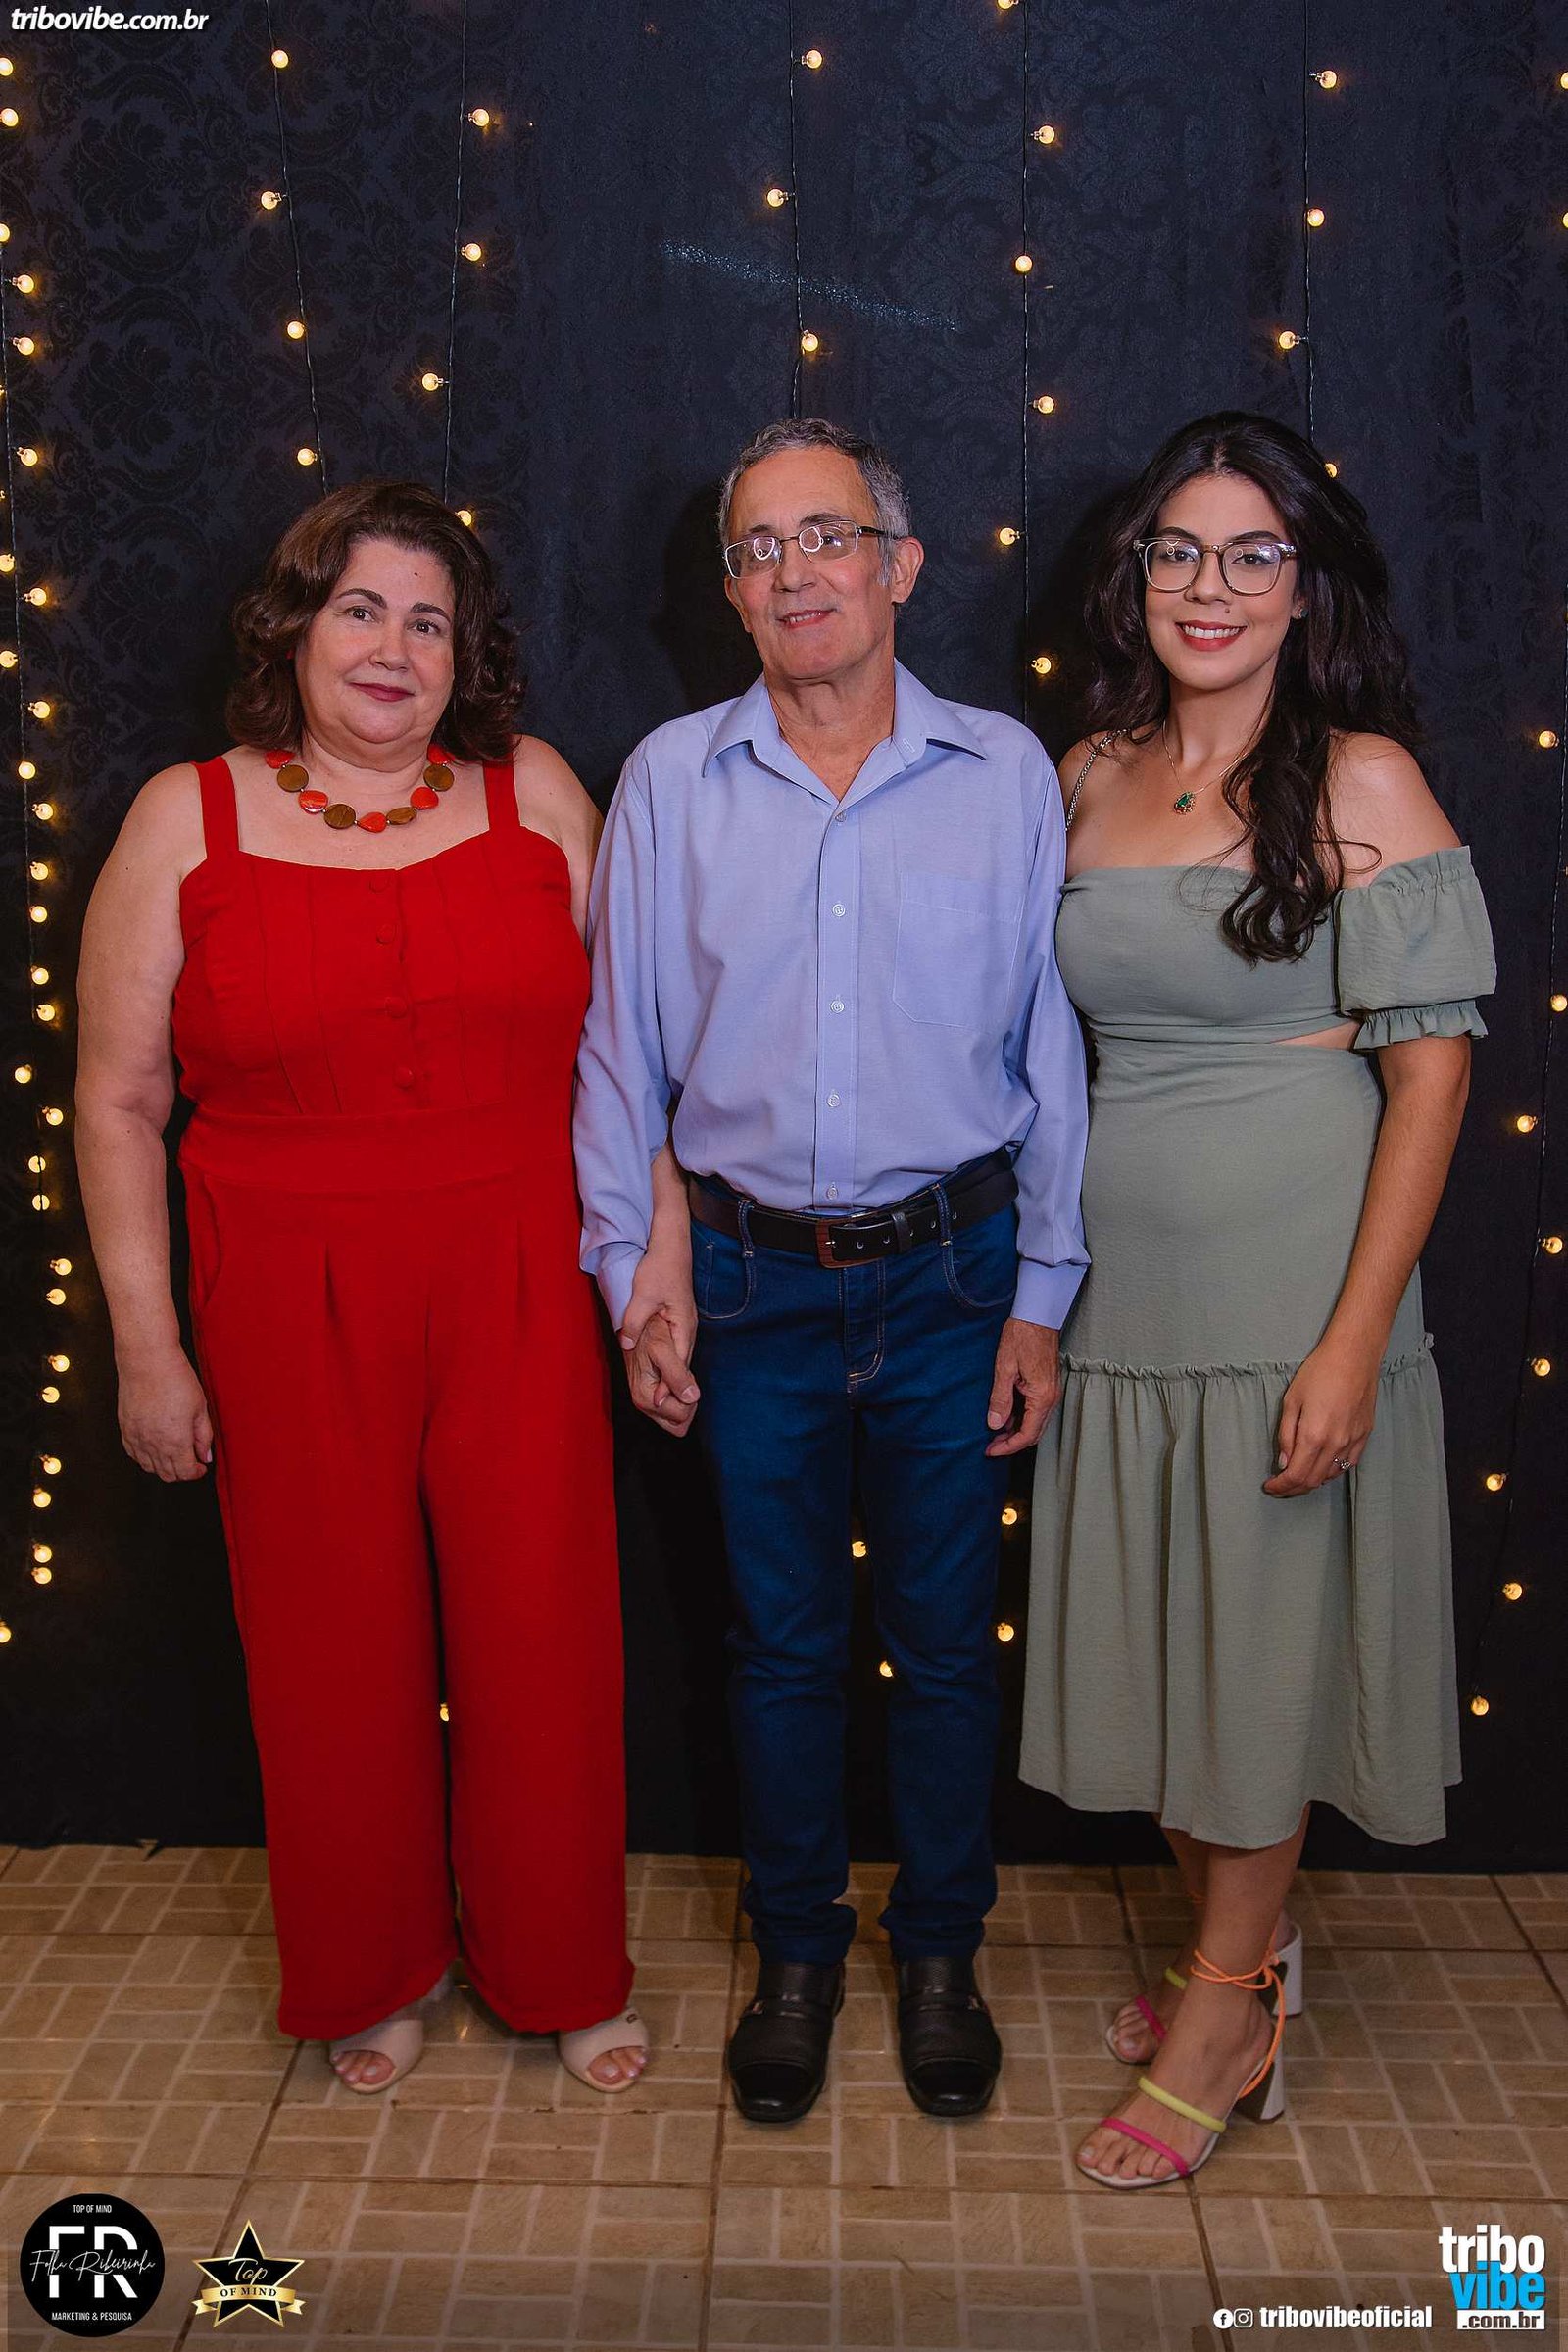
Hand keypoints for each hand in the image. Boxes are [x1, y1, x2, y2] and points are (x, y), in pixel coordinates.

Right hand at [118, 1349, 213, 1480]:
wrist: (147, 1362)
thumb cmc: (176, 1380)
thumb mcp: (200, 1408)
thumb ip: (203, 1436)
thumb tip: (205, 1456)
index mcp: (176, 1441)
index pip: (185, 1472)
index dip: (195, 1472)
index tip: (201, 1466)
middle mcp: (154, 1444)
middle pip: (167, 1474)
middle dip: (182, 1472)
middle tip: (190, 1461)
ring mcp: (137, 1438)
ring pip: (149, 1468)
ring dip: (163, 1467)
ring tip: (174, 1455)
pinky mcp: (125, 1429)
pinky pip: (133, 1455)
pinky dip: (145, 1458)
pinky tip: (154, 1450)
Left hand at [619, 1253, 699, 1436]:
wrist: (671, 1250)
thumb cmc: (659, 1269)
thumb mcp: (643, 1295)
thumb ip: (634, 1320)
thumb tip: (626, 1343)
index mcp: (683, 1327)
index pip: (679, 1363)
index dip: (671, 1385)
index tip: (660, 1402)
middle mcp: (687, 1333)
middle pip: (683, 1370)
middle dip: (674, 1393)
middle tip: (664, 1416)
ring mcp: (685, 1331)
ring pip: (680, 1365)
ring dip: (672, 1384)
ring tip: (661, 1409)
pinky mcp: (678, 1327)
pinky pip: (676, 1356)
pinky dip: (670, 1371)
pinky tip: (661, 1381)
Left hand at [985, 1318, 1061, 1456]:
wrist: (1038, 1315)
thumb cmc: (1021, 1336)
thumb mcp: (1004, 1368)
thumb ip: (1000, 1398)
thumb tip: (995, 1424)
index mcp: (1042, 1396)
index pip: (1027, 1434)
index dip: (1008, 1447)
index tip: (990, 1451)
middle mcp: (1051, 1398)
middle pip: (1034, 1433)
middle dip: (1012, 1443)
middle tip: (990, 1445)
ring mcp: (1052, 1392)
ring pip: (1036, 1423)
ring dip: (1017, 1431)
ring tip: (994, 1433)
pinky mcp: (1048, 1385)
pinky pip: (1036, 1411)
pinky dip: (1022, 1418)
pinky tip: (1005, 1415)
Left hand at [1264, 1336, 1379, 1496]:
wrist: (1354, 1356)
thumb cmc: (1319, 1372)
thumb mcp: (1291, 1401)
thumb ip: (1286, 1435)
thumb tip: (1283, 1462)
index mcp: (1314, 1436)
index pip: (1295, 1475)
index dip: (1280, 1486)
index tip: (1269, 1487)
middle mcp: (1336, 1444)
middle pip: (1312, 1480)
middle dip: (1292, 1489)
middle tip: (1279, 1486)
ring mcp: (1353, 1441)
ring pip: (1330, 1475)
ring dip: (1311, 1481)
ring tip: (1296, 1478)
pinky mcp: (1365, 1435)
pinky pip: (1348, 1464)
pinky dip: (1331, 1472)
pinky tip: (1321, 1468)